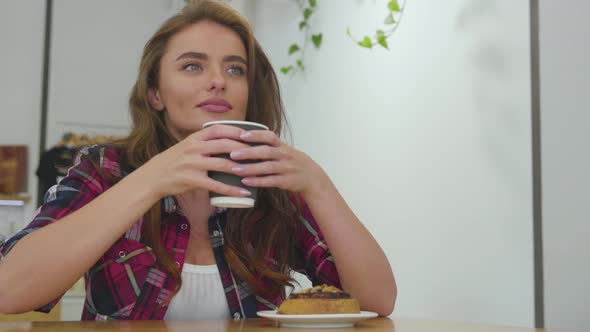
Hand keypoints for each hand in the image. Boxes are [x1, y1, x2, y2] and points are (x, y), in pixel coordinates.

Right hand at [139, 125, 253, 197]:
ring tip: (256, 172)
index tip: (251, 134)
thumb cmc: (173, 161)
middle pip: (225, 145)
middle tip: (259, 154)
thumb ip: (204, 143)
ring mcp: (193, 164)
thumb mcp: (187, 146)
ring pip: (223, 164)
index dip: (236, 131)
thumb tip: (227, 140)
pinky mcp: (192, 180)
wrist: (153, 177)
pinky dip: (232, 189)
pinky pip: (216, 185)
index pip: (219, 129)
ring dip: (242, 169)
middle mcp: (194, 148)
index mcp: (194, 138)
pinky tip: (243, 192)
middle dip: (245, 149)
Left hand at [229, 130, 330, 195]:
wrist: (312, 177)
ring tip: (235, 169)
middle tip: (232, 154)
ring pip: (267, 167)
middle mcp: (285, 155)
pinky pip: (271, 181)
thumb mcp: (283, 150)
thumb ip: (267, 145)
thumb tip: (242, 138)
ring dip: (250, 168)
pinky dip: (258, 181)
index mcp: (282, 146)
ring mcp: (286, 168)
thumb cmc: (291, 162)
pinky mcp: (286, 181)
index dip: (256, 135)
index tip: (242, 134)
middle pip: (266, 151)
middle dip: (249, 152)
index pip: (269, 136)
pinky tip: (245, 181)